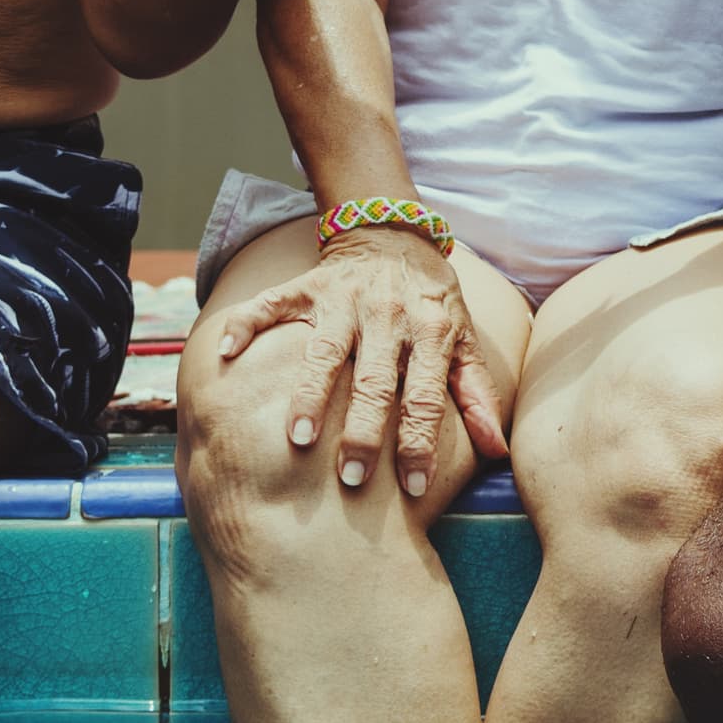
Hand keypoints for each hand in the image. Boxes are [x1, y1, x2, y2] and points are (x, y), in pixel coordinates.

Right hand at [210, 226, 510, 495]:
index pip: (424, 396)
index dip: (420, 442)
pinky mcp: (307, 286)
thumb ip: (476, 395)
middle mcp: (386, 315)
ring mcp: (342, 300)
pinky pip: (270, 304)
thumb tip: (498, 452)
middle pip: (373, 380)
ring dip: (308, 394)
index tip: (415, 487)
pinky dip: (244, 326)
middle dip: (363, 430)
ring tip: (295, 438)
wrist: (396, 234)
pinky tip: (223, 353)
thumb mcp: (463, 341)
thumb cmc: (432, 302)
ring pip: (323, 351)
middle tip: (350, 479)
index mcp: (428, 332)